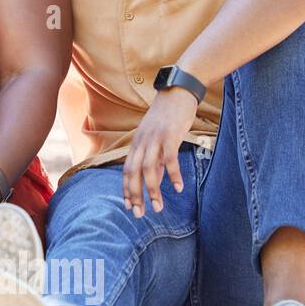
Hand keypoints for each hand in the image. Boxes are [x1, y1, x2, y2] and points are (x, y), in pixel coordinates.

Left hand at [123, 87, 196, 216]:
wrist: (177, 91)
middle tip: (139, 214)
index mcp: (137, 144)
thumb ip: (155, 159)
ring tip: (158, 207)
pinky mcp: (169, 135)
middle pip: (132, 172)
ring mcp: (155, 139)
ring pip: (148, 169)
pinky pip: (169, 159)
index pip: (126, 170)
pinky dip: (173, 175)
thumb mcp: (157, 138)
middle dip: (134, 195)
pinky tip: (179, 188)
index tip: (128, 206)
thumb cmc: (168, 117)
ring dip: (152, 191)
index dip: (126, 189)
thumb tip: (155, 182)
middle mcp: (142, 142)